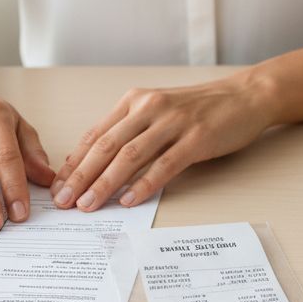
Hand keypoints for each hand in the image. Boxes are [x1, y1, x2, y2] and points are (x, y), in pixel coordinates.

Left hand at [50, 72, 275, 211]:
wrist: (244, 96)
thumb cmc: (201, 108)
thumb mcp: (158, 111)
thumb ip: (131, 132)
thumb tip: (99, 165)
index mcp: (135, 101)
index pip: (96, 135)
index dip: (74, 162)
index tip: (58, 186)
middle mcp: (149, 108)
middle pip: (107, 146)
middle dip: (81, 176)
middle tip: (64, 201)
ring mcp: (174, 122)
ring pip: (130, 156)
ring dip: (105, 183)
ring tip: (88, 205)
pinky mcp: (197, 138)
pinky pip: (164, 165)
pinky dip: (144, 184)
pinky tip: (129, 200)